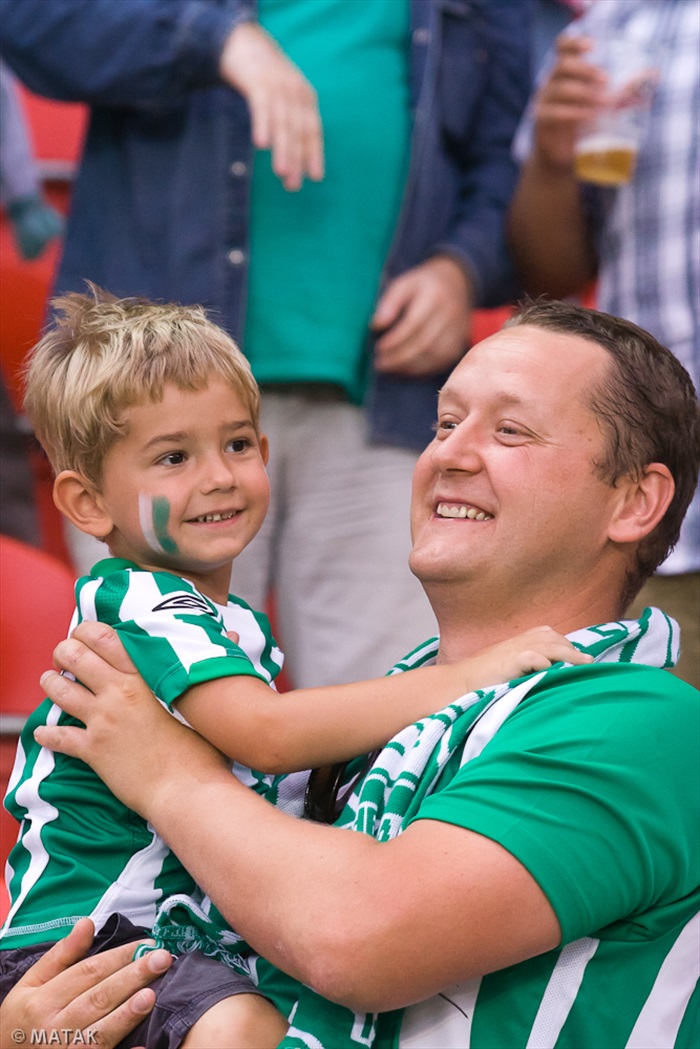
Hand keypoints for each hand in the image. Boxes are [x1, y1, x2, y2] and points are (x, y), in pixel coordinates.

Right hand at [0, 918, 171, 1048]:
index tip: (144, 943)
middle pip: (99, 997)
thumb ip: (60, 956)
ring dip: (127, 1014)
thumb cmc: (20, 1021)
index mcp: (43, 1001)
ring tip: (152, 994)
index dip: (118, 956)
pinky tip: (142, 1047)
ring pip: (101, 1032)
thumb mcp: (30, 985)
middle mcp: (54, 1027)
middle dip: (133, 976)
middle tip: (162, 959)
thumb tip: (88, 923)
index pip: (87, 973)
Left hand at [35, 623, 226, 816]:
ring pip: (59, 691)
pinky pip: (58, 737)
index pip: (105, 639)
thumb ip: (213, 664)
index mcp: (144, 677)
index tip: (83, 633)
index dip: (87, 631)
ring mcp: (103, 721)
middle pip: (74, 657)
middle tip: (63, 654)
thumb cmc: (204, 747)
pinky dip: (46, 734)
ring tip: (50, 681)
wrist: (188, 790)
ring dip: (50, 684)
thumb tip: (236, 634)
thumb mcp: (208, 700)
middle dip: (62, 651)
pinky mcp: (93, 751)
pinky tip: (43, 733)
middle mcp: (118, 694)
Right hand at [219, 21, 323, 190]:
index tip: (315, 178)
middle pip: (298, 130)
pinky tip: (262, 145)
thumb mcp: (282, 97)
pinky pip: (262, 106)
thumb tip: (293, 160)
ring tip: (281, 172)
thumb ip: (289, 122)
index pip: (312, 130)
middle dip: (297, 159)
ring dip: (283, 149)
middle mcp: (296, 91)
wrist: (242, 41)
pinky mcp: (258, 81)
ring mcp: (278, 85)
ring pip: (283, 122)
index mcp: (305, 97)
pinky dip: (263, 125)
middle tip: (293, 185)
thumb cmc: (263, 78)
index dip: (314, 154)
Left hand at [371, 256, 472, 376]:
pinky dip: (420, 370)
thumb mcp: (404, 283)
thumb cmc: (423, 285)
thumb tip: (376, 325)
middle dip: (398, 357)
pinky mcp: (460, 345)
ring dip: (407, 367)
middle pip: (424, 343)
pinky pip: (440, 363)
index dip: (394, 340)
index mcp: (435, 296)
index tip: (378, 348)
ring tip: (388, 368)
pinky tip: (404, 369)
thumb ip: (389, 302)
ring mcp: (458, 331)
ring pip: (432, 356)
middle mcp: (451, 314)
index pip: (413, 324)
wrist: (457, 284)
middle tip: (379, 363)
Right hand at [464, 626, 592, 689]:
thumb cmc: (479, 681)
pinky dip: (549, 663)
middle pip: (553, 637)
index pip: (548, 634)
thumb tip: (548, 678)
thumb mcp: (506, 670)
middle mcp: (518, 641)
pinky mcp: (511, 660)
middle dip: (572, 649)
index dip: (565, 645)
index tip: (580, 658)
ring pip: (550, 644)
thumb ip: (525, 669)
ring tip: (585, 666)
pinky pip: (536, 657)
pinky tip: (558, 672)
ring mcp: (514, 649)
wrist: (457, 684)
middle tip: (588, 664)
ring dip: (570, 655)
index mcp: (517, 641)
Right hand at [533, 35, 607, 169]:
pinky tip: (590, 116)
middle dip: (586, 70)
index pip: (562, 49)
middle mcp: (551, 84)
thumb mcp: (601, 105)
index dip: (574, 43)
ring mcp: (543, 103)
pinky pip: (554, 113)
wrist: (561, 158)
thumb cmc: (582, 127)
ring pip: (560, 89)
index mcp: (564, 75)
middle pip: (562, 65)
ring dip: (585, 93)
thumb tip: (652, 75)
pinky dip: (574, 113)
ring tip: (605, 103)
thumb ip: (620, 90)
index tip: (592, 47)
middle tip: (606, 80)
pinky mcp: (541, 122)